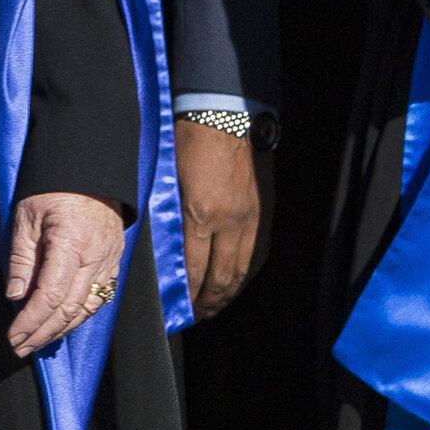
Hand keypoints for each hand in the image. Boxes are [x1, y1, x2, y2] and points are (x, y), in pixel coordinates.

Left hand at [4, 190, 130, 356]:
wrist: (89, 171)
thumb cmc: (53, 189)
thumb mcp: (26, 218)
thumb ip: (22, 259)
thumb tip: (15, 296)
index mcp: (71, 245)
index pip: (50, 296)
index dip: (31, 320)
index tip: (13, 334)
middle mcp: (94, 259)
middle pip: (69, 309)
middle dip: (43, 332)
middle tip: (20, 346)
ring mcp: (108, 262)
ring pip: (86, 308)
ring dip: (61, 329)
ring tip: (37, 341)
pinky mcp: (113, 263)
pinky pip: (99, 298)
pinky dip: (79, 315)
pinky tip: (63, 324)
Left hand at [175, 127, 266, 320]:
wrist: (226, 112)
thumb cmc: (189, 138)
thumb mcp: (168, 179)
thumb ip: (169, 215)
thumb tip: (165, 248)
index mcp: (201, 214)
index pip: (193, 269)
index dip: (185, 295)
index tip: (175, 309)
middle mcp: (230, 222)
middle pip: (220, 278)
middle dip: (206, 303)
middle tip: (194, 316)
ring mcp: (251, 219)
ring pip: (242, 271)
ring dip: (227, 294)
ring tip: (213, 307)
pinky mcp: (264, 213)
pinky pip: (257, 255)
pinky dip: (246, 275)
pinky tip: (236, 283)